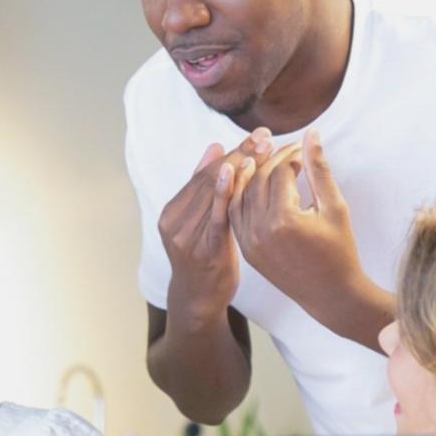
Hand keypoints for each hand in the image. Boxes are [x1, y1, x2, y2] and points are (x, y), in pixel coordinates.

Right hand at [157, 128, 273, 321]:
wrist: (198, 300)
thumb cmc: (203, 258)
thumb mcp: (198, 223)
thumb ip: (203, 189)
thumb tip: (215, 148)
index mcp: (172, 212)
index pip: (203, 174)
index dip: (230, 152)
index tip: (253, 135)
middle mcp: (175, 223)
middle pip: (209, 180)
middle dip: (239, 154)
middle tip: (263, 136)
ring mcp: (188, 238)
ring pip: (214, 194)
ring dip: (240, 168)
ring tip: (262, 149)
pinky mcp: (205, 251)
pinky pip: (219, 217)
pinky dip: (229, 194)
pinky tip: (243, 175)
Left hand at [230, 130, 367, 317]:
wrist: (330, 294)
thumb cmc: (340, 250)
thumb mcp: (334, 207)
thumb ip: (320, 169)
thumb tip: (312, 134)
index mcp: (285, 220)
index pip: (280, 172)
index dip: (291, 154)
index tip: (302, 146)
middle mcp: (261, 231)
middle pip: (257, 180)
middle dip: (269, 159)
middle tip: (282, 147)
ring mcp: (250, 243)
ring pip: (239, 196)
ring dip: (247, 173)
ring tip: (261, 157)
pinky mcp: (246, 250)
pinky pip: (235, 215)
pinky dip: (239, 195)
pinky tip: (249, 182)